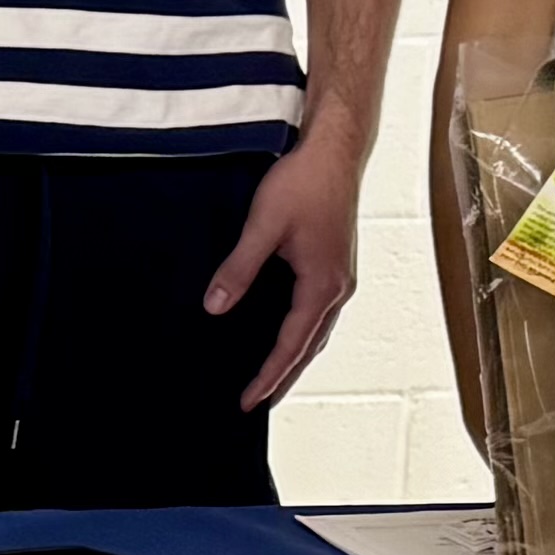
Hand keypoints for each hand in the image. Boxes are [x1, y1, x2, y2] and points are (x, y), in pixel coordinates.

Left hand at [206, 114, 365, 412]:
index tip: (249, 401)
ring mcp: (339, 277)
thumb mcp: (263, 226)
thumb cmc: (305, 182)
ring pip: (315, 332)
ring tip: (271, 380)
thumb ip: (239, 269)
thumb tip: (215, 306)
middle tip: (258, 404)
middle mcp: (337, 288)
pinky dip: (301, 334)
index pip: (291, 345)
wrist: (333, 150)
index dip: (268, 375)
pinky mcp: (333, 264)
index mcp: (323, 285)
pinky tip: (285, 333)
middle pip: (308, 347)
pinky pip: (317, 313)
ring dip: (294, 358)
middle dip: (283, 377)